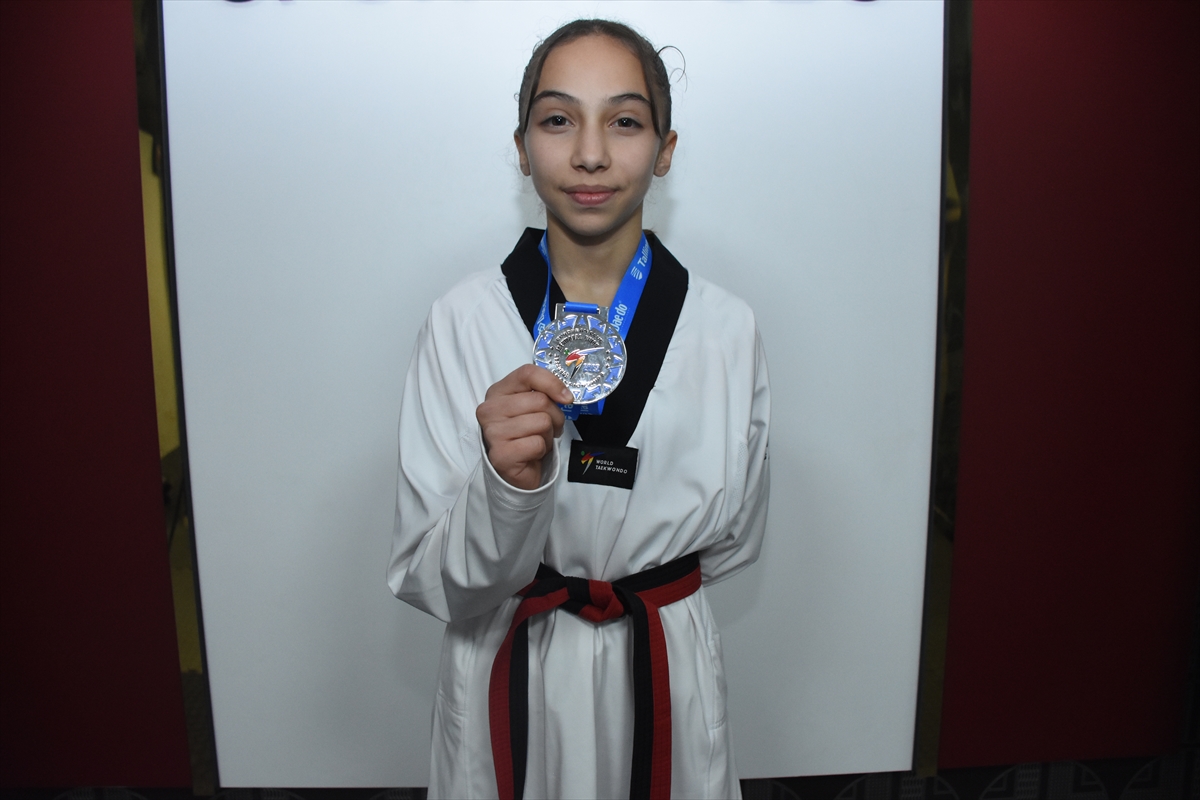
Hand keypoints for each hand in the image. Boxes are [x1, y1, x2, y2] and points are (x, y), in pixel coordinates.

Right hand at [476, 364, 572, 489]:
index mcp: (497, 392)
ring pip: (542, 422)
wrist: (516, 467)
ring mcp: (492, 432)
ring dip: (548, 435)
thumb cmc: (526, 434)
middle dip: (554, 417)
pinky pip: (537, 443)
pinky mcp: (500, 455)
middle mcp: (490, 410)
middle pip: (540, 400)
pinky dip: (542, 450)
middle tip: (548, 428)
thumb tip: (565, 396)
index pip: (527, 374)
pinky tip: (531, 453)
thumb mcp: (532, 406)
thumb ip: (543, 393)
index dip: (552, 383)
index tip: (566, 398)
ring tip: (537, 440)